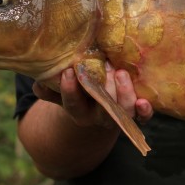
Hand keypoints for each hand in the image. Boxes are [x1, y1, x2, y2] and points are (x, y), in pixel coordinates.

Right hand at [32, 62, 153, 128]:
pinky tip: (144, 101)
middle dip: (103, 88)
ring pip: (123, 112)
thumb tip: (39, 80)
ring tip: (120, 72)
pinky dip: (144, 111)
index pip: (72, 104)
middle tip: (105, 66)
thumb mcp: (61, 91)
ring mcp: (118, 117)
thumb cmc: (78, 92)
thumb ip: (49, 88)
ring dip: (124, 93)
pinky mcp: (136, 115)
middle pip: (101, 108)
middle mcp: (98, 117)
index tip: (69, 72)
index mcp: (78, 111)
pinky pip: (143, 118)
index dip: (69, 90)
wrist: (97, 108)